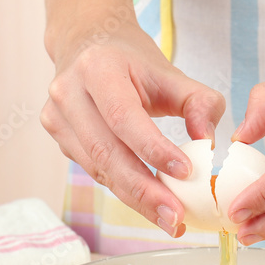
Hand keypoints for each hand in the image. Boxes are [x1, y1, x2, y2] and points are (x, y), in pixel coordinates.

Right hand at [41, 5, 224, 236]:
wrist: (87, 45)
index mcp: (97, 67)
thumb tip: (207, 142)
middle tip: (176, 217)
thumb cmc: (133, 63)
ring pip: (99, 169)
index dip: (152, 149)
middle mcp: (69, 92)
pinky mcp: (58, 138)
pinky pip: (95, 172)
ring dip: (136, 199)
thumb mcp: (172, 74)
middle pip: (107, 152)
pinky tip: (150, 205)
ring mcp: (57, 117)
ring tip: (169, 220)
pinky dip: (124, 191)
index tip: (185, 173)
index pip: (124, 116)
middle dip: (144, 190)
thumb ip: (200, 103)